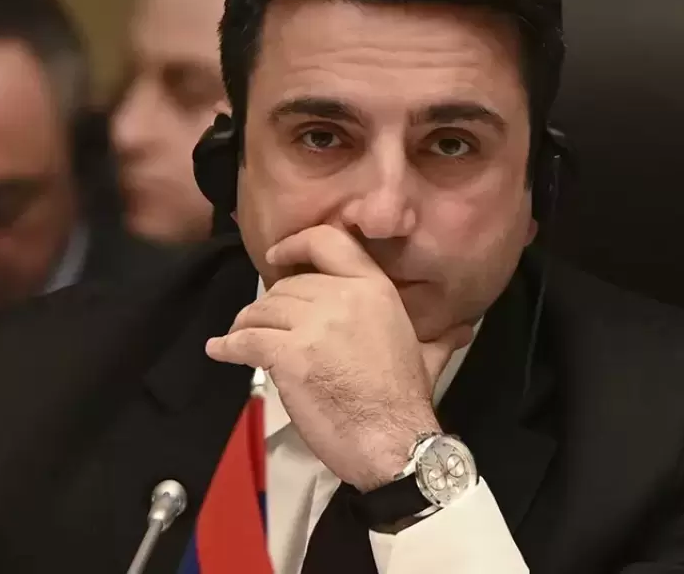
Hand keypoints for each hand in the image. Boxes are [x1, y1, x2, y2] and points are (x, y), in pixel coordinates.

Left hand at [204, 225, 470, 489]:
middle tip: (263, 326)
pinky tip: (220, 351)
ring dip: (247, 326)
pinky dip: (228, 347)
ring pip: (262, 311)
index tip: (279, 255)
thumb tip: (463, 329)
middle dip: (268, 306)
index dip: (297, 244)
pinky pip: (247, 341)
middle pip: (286, 286)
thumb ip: (440, 336)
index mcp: (375, 289)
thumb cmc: (406, 402)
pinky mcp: (290, 355)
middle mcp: (344, 297)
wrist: (393, 441)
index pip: (328, 242)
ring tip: (241, 341)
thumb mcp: (428, 355)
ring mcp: (315, 325)